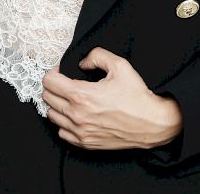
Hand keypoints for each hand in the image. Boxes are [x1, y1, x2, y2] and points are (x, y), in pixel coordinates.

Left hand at [40, 47, 182, 149]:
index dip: (53, 72)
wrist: (152, 123)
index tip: (62, 71)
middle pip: (47, 98)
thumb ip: (96, 56)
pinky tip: (75, 115)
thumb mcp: (120, 65)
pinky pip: (61, 133)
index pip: (48, 82)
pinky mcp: (85, 143)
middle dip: (54, 86)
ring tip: (70, 99)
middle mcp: (77, 115)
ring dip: (57, 104)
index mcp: (82, 95)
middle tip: (65, 82)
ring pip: (51, 116)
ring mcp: (80, 132)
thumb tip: (82, 63)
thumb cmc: (137, 95)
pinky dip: (64, 123)